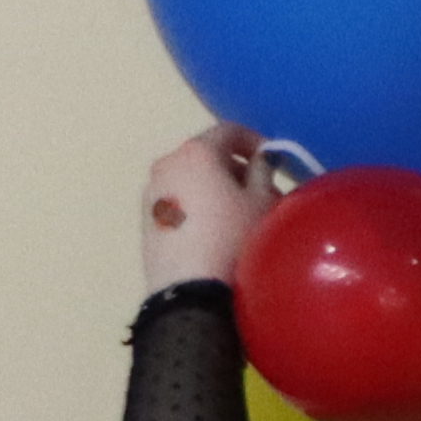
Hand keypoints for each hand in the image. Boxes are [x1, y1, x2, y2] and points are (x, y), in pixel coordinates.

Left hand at [142, 126, 277, 296]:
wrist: (190, 290)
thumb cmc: (234, 238)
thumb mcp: (263, 202)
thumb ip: (264, 171)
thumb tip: (262, 160)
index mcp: (196, 152)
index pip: (229, 130)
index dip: (256, 141)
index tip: (274, 162)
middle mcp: (167, 163)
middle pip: (206, 153)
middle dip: (234, 166)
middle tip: (259, 190)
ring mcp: (151, 192)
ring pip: (189, 178)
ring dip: (214, 186)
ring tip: (236, 215)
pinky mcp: (145, 218)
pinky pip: (177, 200)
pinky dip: (197, 204)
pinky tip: (213, 232)